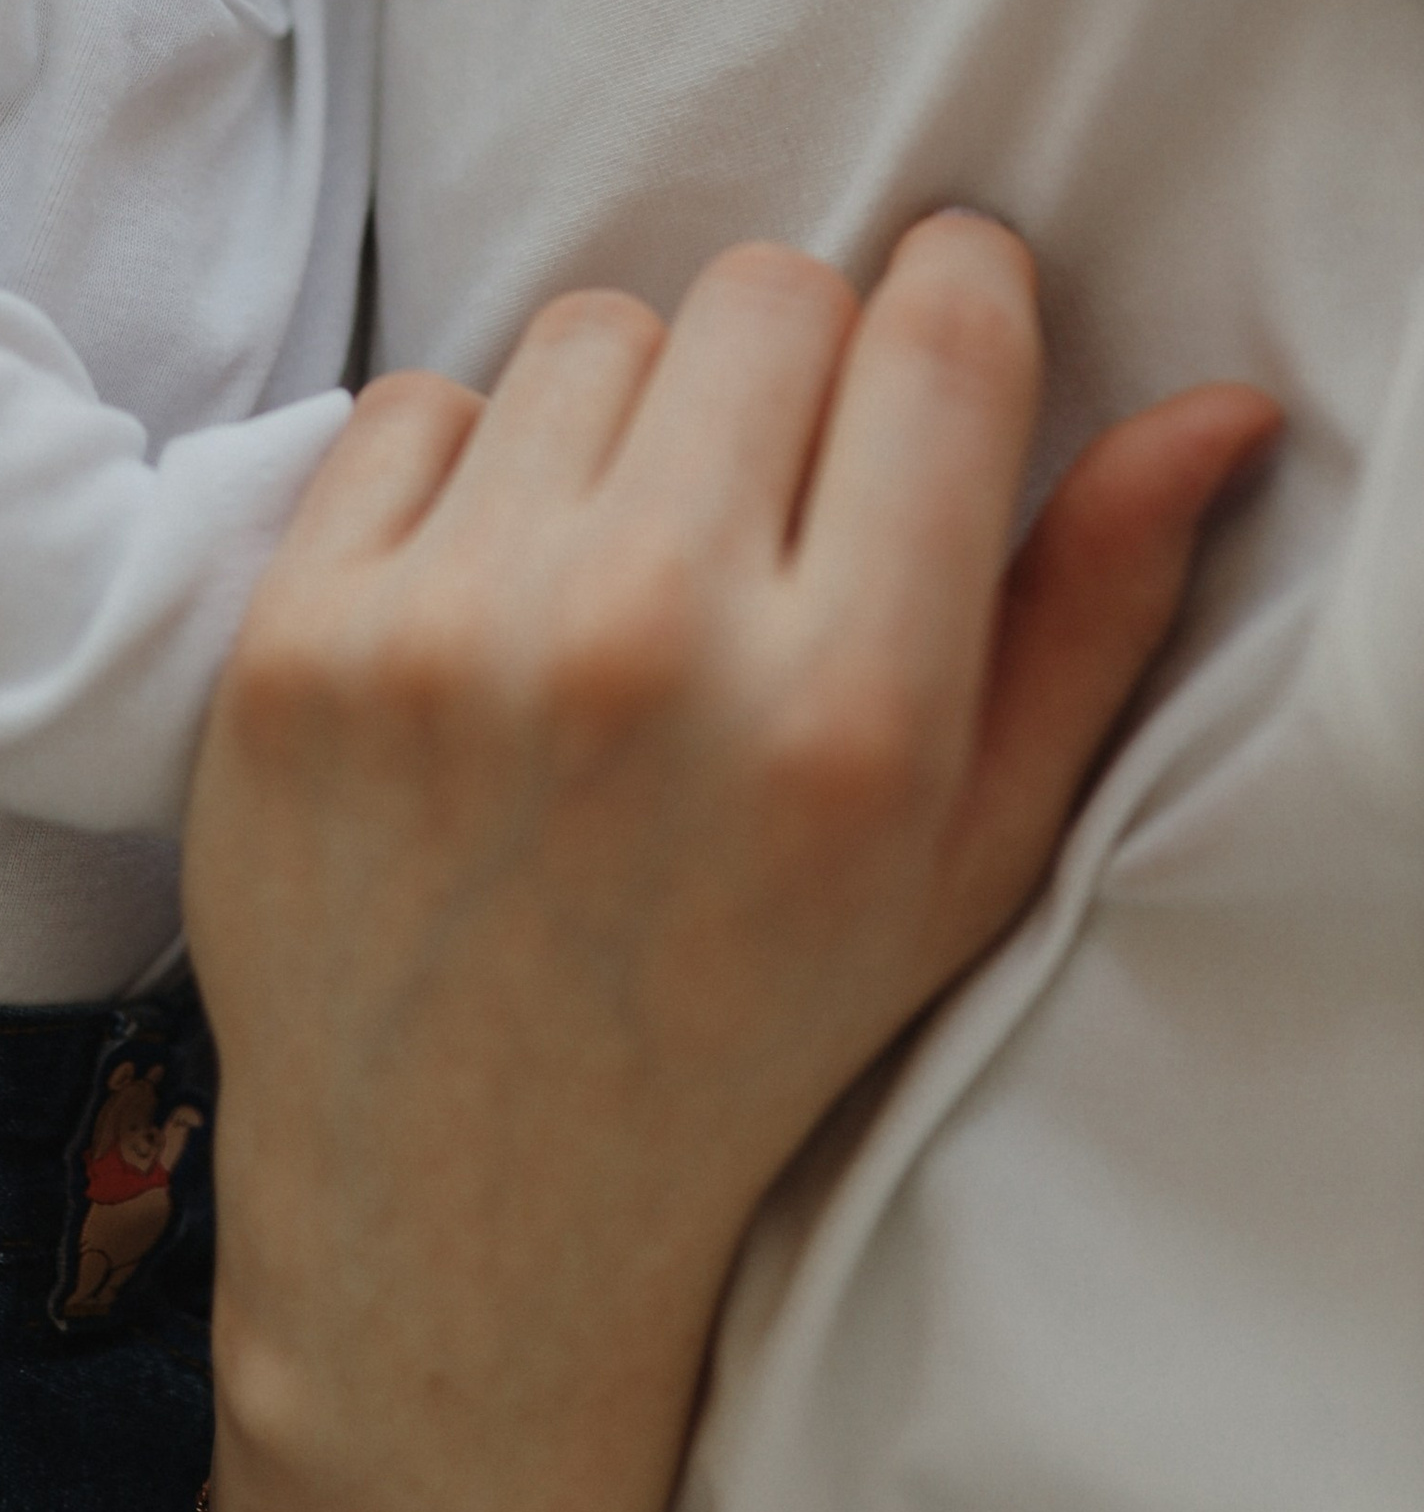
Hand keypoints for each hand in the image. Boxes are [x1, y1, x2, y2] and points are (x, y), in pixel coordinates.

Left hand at [185, 219, 1274, 1511]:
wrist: (462, 1216)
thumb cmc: (743, 1029)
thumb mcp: (962, 861)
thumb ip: (1092, 615)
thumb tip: (1213, 408)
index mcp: (849, 715)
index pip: (938, 336)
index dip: (959, 297)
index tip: (940, 332)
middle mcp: (648, 649)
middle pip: (764, 295)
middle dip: (796, 364)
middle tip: (777, 496)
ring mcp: (449, 638)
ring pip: (591, 331)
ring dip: (629, 416)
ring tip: (627, 567)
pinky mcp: (297, 641)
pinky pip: (417, 401)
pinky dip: (466, 474)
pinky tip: (491, 610)